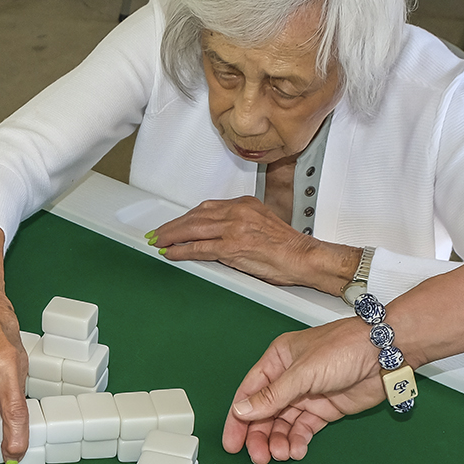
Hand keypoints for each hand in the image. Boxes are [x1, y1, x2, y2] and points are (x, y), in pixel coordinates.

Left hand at [149, 197, 361, 294]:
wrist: (305, 258)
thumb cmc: (288, 247)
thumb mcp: (261, 223)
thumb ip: (239, 223)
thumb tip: (217, 233)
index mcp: (244, 204)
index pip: (206, 208)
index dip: (187, 217)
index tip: (175, 223)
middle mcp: (237, 212)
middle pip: (195, 216)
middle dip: (173, 226)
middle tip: (158, 233)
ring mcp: (234, 229)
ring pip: (193, 230)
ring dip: (172, 237)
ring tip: (159, 242)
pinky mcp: (232, 248)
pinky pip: (200, 248)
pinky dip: (182, 251)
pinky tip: (172, 253)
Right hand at [223, 318, 383, 462]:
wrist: (385, 354)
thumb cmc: (345, 347)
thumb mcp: (303, 371)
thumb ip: (272, 395)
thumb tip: (242, 410)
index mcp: (278, 360)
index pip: (249, 392)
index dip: (238, 418)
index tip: (232, 442)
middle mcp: (289, 378)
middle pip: (264, 413)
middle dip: (259, 435)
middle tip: (259, 455)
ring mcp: (307, 395)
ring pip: (283, 424)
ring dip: (279, 440)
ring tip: (280, 454)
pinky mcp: (325, 410)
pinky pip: (304, 429)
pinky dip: (298, 441)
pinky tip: (296, 450)